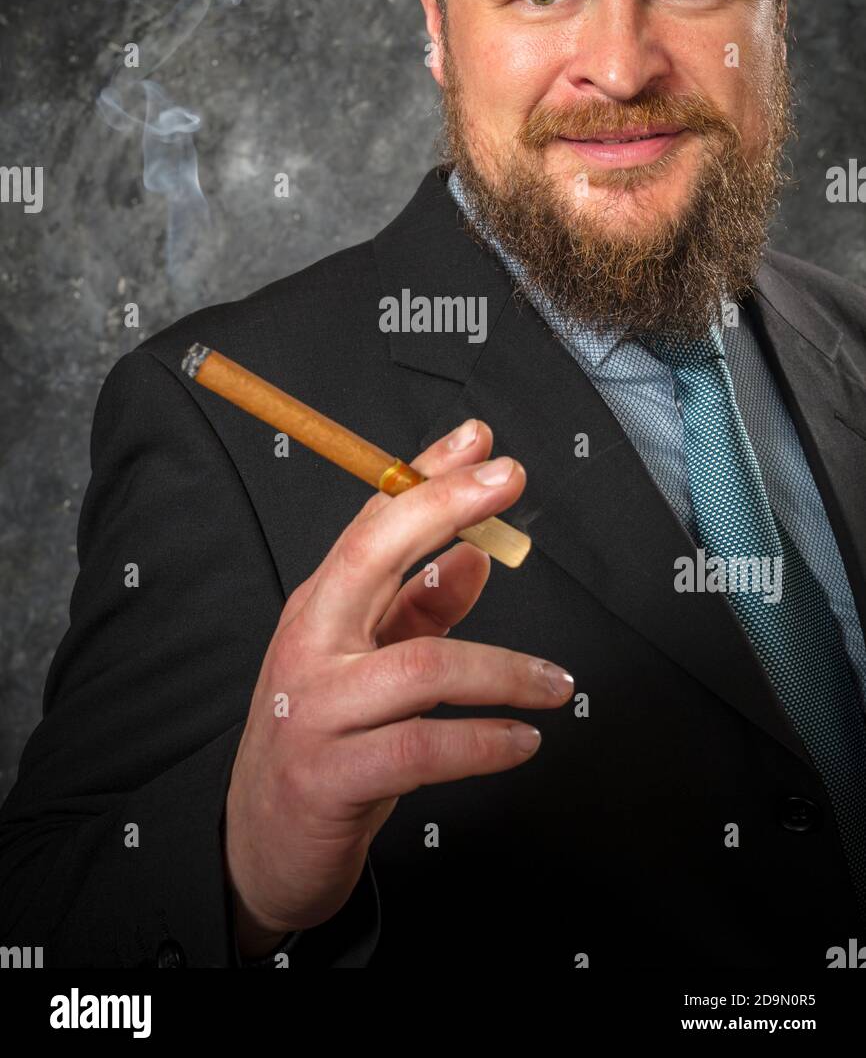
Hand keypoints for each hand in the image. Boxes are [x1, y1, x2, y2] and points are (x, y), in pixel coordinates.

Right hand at [223, 418, 572, 953]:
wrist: (261, 846)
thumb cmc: (324, 742)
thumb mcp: (369, 666)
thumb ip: (418, 611)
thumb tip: (476, 556)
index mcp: (321, 609)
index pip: (371, 522)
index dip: (425, 476)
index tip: (479, 440)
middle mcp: (311, 645)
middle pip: (372, 554)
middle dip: (443, 507)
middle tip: (509, 482)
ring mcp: (316, 709)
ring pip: (421, 665)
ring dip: (504, 669)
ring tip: (556, 685)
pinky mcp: (332, 777)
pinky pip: (422, 749)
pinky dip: (484, 742)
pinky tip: (522, 741)